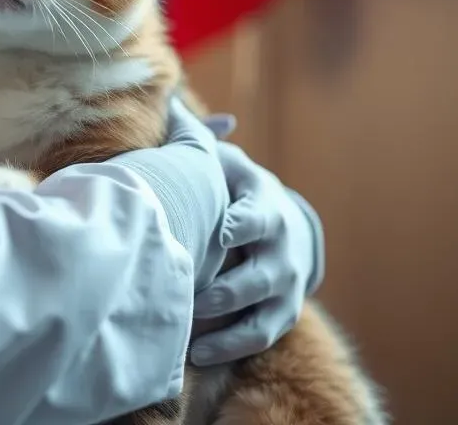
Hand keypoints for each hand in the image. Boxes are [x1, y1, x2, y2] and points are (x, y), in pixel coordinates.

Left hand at [188, 141, 323, 366]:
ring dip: (226, 326)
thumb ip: (200, 141)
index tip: (221, 231)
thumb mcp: (229, 164)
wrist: (288, 227)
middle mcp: (281, 250)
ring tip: (189, 334)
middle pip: (260, 274)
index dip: (241, 225)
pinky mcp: (280, 315)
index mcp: (266, 209)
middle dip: (226, 288)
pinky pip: (257, 337)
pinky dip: (229, 348)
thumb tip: (168, 101)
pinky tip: (195, 354)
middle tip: (191, 294)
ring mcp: (285, 287)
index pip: (257, 218)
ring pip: (260, 313)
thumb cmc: (241, 191)